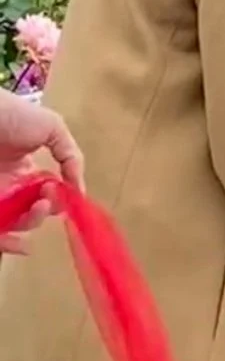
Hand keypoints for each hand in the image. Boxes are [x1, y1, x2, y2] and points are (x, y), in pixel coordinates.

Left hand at [0, 92, 82, 255]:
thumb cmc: (13, 115)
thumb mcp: (52, 127)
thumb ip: (71, 156)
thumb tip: (78, 189)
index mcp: (24, 169)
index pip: (44, 194)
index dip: (58, 198)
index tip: (67, 193)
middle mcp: (9, 185)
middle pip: (31, 212)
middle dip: (46, 211)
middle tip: (49, 197)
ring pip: (16, 223)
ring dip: (33, 222)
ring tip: (40, 206)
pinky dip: (9, 243)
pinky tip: (22, 245)